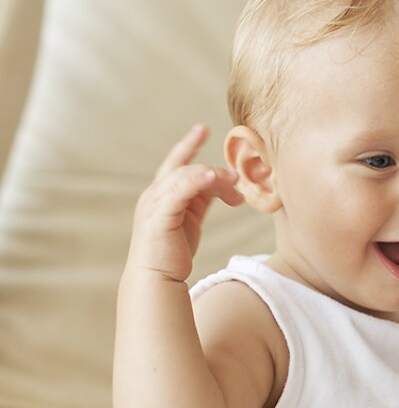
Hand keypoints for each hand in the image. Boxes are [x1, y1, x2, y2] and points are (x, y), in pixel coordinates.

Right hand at [127, 124, 243, 281]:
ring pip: (184, 176)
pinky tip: (214, 179)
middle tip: (235, 178)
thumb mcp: (191, 219)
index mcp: (162, 194)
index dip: (189, 144)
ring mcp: (155, 204)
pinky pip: (179, 191)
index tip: (204, 128)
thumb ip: (202, 199)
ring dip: (211, 176)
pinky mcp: (159, 216)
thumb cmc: (173, 252)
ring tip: (232, 182)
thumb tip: (226, 189)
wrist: (155, 279)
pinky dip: (197, 181)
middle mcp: (155, 195)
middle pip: (185, 168)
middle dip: (212, 169)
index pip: (176, 162)